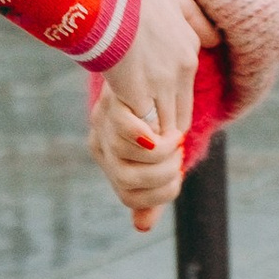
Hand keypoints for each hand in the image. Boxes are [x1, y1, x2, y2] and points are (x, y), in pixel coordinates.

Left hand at [90, 86, 186, 233]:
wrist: (132, 52)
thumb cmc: (148, 106)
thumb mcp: (150, 146)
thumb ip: (150, 186)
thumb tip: (142, 227)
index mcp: (104, 152)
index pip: (129, 195)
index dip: (159, 196)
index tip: (176, 180)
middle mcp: (99, 136)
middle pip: (128, 180)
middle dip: (165, 175)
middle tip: (178, 157)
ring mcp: (104, 116)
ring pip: (132, 159)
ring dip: (165, 156)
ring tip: (176, 140)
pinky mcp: (114, 97)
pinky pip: (129, 131)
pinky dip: (155, 139)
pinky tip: (170, 129)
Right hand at [96, 0, 217, 142]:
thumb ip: (195, 17)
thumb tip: (215, 38)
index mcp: (189, 49)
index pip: (186, 96)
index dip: (171, 109)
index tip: (154, 113)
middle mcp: (181, 70)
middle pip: (179, 117)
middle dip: (163, 128)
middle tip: (143, 135)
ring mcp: (160, 83)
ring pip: (163, 126)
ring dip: (149, 135)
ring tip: (130, 137)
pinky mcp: (135, 92)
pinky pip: (141, 125)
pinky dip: (133, 131)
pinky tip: (118, 129)